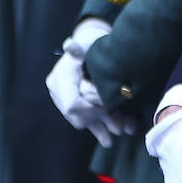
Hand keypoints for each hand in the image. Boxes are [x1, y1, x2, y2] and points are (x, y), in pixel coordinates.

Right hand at [47, 20, 128, 144]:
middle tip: (121, 125)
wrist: (89, 43)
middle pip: (78, 116)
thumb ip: (79, 49)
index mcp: (60, 79)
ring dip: (104, 126)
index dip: (91, 110)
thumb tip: (69, 44)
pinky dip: (99, 129)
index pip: (72, 105)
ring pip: (85, 120)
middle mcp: (59, 93)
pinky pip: (86, 121)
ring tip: (122, 132)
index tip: (108, 106)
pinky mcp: (76, 106)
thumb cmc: (89, 42)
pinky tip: (109, 140)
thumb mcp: (86, 44)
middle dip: (101, 120)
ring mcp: (67, 101)